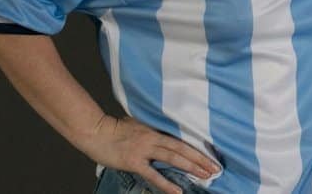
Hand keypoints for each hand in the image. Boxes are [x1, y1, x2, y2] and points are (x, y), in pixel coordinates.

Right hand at [78, 115, 219, 193]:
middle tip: (215, 168)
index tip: (211, 156)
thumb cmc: (114, 128)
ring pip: (173, 158)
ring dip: (191, 167)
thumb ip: (151, 129)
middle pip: (182, 148)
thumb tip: (164, 134)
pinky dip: (166, 183)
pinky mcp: (134, 161)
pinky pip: (153, 174)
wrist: (95, 131)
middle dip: (200, 159)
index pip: (181, 140)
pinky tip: (178, 191)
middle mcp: (153, 138)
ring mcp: (144, 150)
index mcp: (155, 129)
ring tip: (205, 175)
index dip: (197, 148)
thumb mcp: (137, 123)